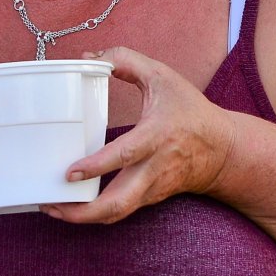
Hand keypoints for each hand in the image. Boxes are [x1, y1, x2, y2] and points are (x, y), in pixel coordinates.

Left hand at [42, 47, 229, 225]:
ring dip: (83, 217)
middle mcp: (154, 168)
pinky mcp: (150, 198)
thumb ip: (126, 60)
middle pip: (118, 203)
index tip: (70, 172)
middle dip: (82, 212)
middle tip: (51, 205)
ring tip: (52, 208)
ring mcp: (153, 188)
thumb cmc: (191, 111)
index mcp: (157, 135)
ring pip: (117, 213)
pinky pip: (120, 211)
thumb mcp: (162, 76)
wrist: (224, 151)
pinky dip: (95, 213)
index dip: (96, 166)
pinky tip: (72, 205)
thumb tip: (88, 58)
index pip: (126, 155)